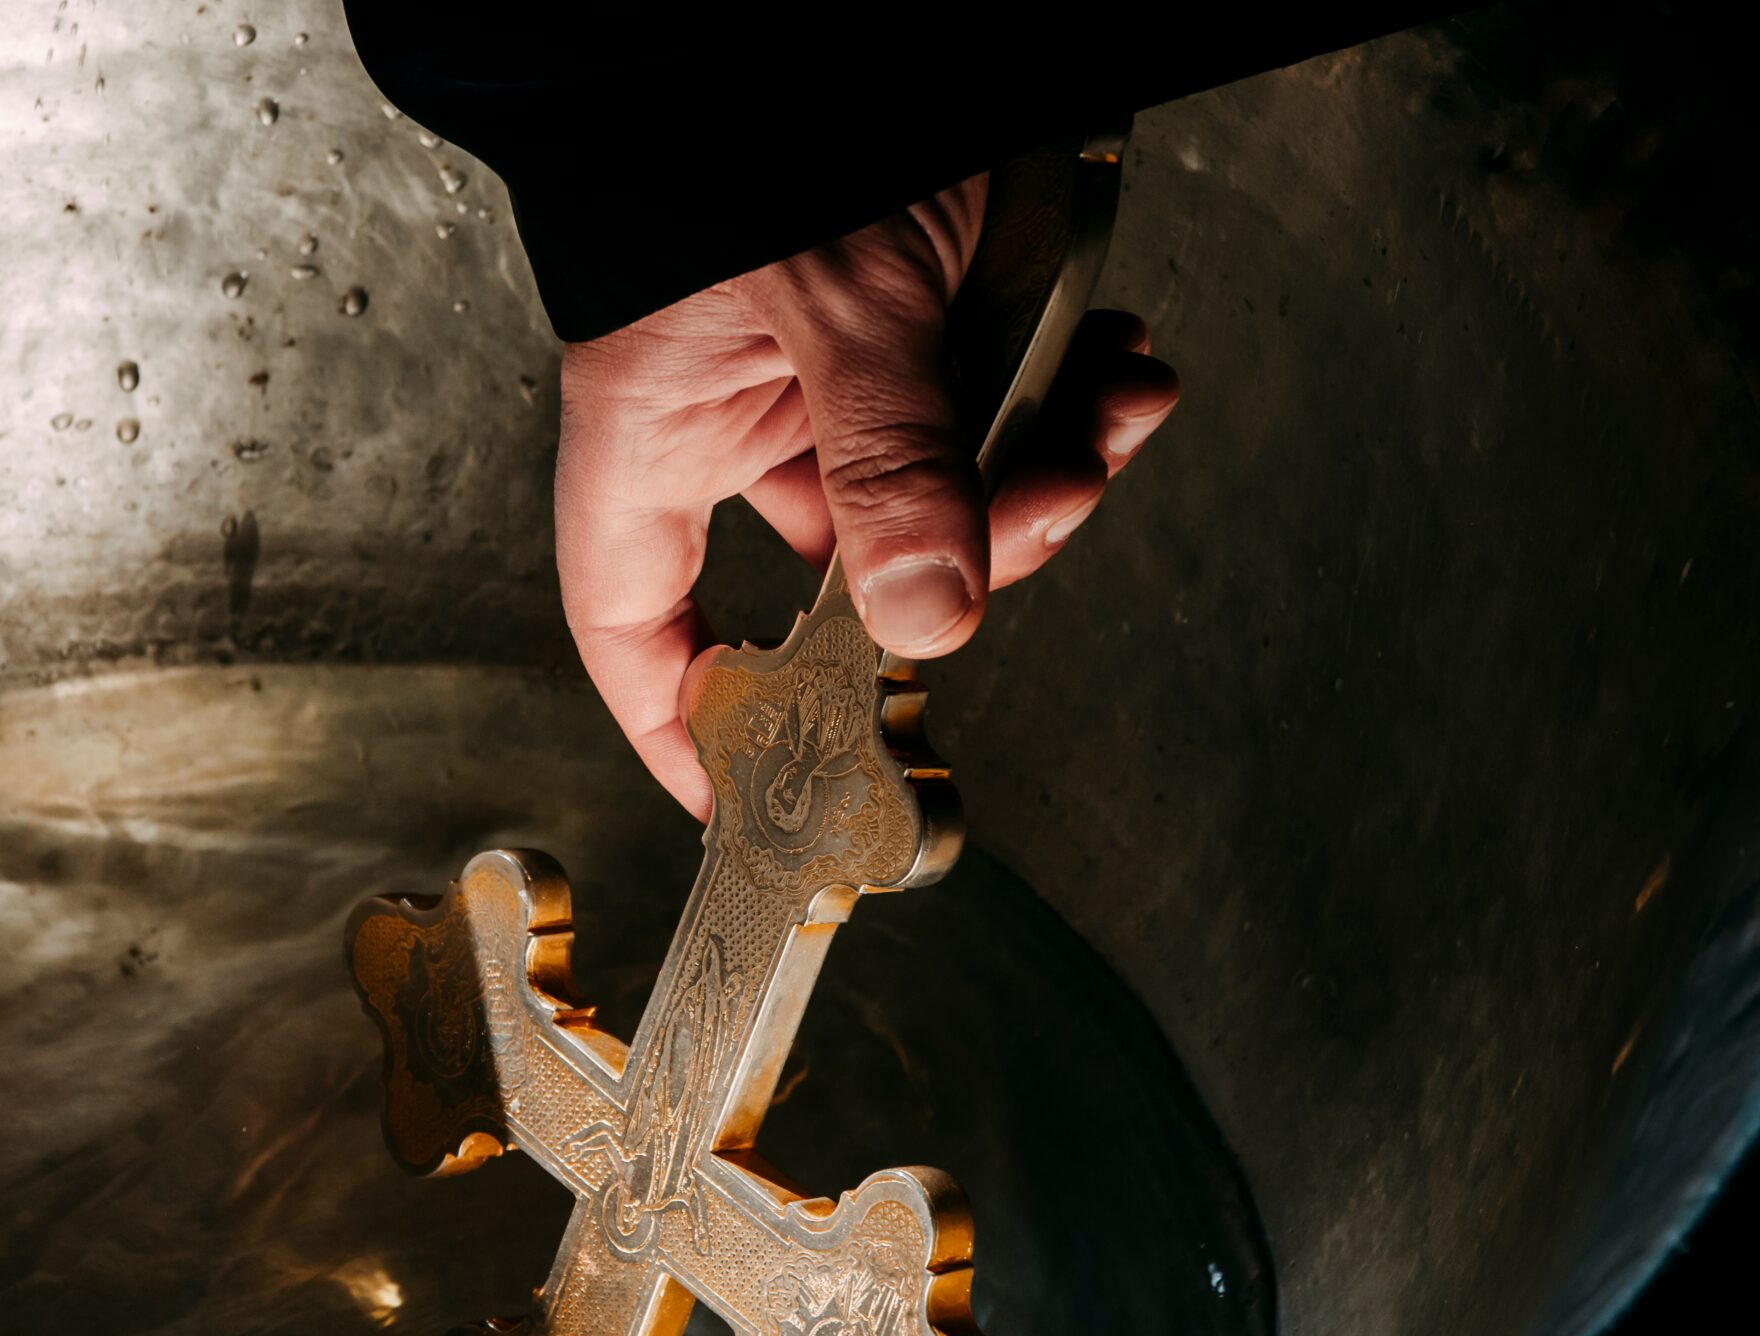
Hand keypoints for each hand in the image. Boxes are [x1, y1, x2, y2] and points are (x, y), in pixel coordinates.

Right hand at [554, 175, 1179, 817]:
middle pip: (854, 568)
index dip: (685, 722)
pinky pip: (1003, 407)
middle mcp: (745, 419)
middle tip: (1043, 507)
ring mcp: (837, 375)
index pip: (638, 622)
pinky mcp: (922, 322)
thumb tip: (934, 619)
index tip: (752, 795)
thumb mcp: (834, 301)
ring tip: (1109, 407)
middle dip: (971, 556)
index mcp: (664, 432)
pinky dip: (1077, 398)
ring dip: (1052, 468)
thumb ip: (887, 460)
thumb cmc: (751, 116)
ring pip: (953, 490)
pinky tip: (1121, 363)